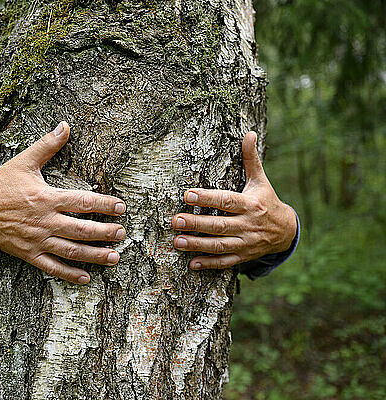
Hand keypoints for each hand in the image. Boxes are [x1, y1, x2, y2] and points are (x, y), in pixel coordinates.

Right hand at [0, 122, 126, 284]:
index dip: (104, 204)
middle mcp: (45, 221)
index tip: (121, 207)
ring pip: (72, 251)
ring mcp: (37, 240)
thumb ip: (48, 145)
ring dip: (95, 255)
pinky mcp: (29, 254)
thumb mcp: (24, 161)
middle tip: (122, 233)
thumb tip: (65, 125)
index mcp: (47, 198)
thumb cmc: (1, 183)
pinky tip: (86, 278)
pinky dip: (69, 274)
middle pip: (82, 229)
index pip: (83, 201)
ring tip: (114, 256)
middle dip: (106, 232)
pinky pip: (52, 267)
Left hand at [172, 131, 296, 269]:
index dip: (207, 198)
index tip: (187, 194)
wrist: (286, 231)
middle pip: (219, 225)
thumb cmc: (266, 201)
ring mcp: (246, 243)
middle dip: (196, 223)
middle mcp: (248, 225)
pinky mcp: (243, 256)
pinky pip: (225, 262)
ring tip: (177, 241)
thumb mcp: (260, 181)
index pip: (226, 201)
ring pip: (219, 245)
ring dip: (197, 245)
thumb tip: (249, 133)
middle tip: (175, 220)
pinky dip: (209, 263)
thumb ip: (251, 159)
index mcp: (250, 204)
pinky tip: (191, 263)